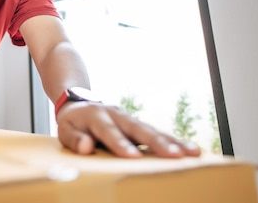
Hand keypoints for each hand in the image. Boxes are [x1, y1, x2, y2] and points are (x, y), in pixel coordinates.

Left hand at [56, 101, 201, 157]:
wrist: (79, 102)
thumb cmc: (72, 122)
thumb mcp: (64, 129)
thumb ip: (74, 139)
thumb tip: (86, 147)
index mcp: (96, 115)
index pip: (109, 131)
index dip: (120, 144)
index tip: (132, 157)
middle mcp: (117, 114)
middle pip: (138, 129)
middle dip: (157, 143)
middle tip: (174, 156)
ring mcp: (129, 118)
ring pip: (152, 130)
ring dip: (173, 142)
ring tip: (192, 153)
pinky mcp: (138, 125)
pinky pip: (157, 134)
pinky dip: (174, 141)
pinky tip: (191, 150)